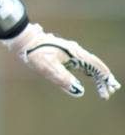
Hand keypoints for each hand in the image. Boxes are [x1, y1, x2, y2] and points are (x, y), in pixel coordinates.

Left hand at [3, 23, 119, 98]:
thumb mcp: (49, 68)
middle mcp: (75, 51)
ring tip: (102, 88)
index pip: (95, 66)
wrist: (25, 41)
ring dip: (96, 76)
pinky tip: (89, 77)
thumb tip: (79, 90)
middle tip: (107, 93)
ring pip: (89, 65)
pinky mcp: (64, 54)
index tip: (109, 89)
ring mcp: (70, 52)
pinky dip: (87, 72)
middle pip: (94, 66)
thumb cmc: (36, 53)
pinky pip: (81, 63)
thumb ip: (64, 79)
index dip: (104, 78)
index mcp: (75, 53)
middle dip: (103, 79)